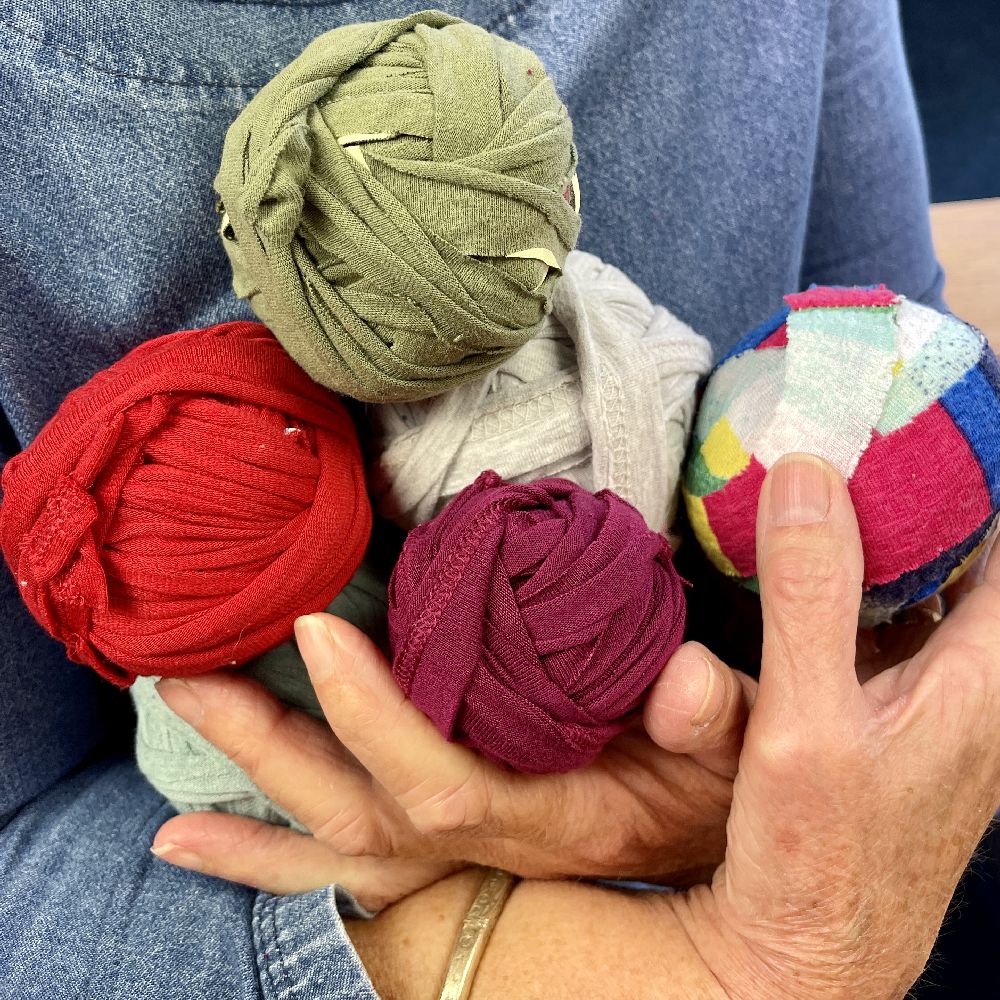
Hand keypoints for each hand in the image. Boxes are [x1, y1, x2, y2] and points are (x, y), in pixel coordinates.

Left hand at [151, 615, 755, 907]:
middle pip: (355, 812)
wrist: (711, 844)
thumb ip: (718, 715)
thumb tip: (686, 676)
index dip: (374, 714)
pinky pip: (345, 863)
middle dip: (269, 745)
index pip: (438, 779)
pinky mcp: (447, 846)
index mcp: (550, 818)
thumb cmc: (719, 785)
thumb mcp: (746, 749)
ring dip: (249, 800)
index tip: (319, 627)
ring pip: (336, 841)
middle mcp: (488, 846)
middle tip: (189, 674)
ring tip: (171, 769)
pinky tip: (195, 839)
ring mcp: (459, 855)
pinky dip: (267, 859)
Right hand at [668, 455, 999, 997]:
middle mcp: (979, 686)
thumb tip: (807, 474)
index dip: (977, 473)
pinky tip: (818, 569)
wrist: (806, 957)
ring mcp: (942, 704)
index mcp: (984, 678)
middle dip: (925, 493)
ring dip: (895, 538)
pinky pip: (897, 624)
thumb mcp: (804, 722)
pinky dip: (867, 583)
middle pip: (971, 558)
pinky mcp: (901, 719)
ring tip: (838, 483)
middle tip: (869, 434)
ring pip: (933, 591)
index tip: (930, 413)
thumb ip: (808, 597)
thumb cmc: (819, 856)